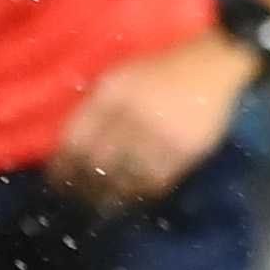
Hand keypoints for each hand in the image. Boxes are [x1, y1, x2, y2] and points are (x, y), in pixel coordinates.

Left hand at [45, 31, 258, 210]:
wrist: (212, 64)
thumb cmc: (160, 69)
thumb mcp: (120, 76)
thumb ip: (96, 107)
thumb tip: (71, 144)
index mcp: (112, 92)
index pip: (76, 138)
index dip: (63, 165)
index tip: (56, 181)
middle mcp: (132, 114)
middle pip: (97, 162)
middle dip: (83, 186)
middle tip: (76, 200)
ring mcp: (159, 134)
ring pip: (125, 176)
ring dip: (110, 194)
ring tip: (102, 205)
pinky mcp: (185, 150)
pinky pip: (156, 180)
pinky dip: (141, 192)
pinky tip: (133, 197)